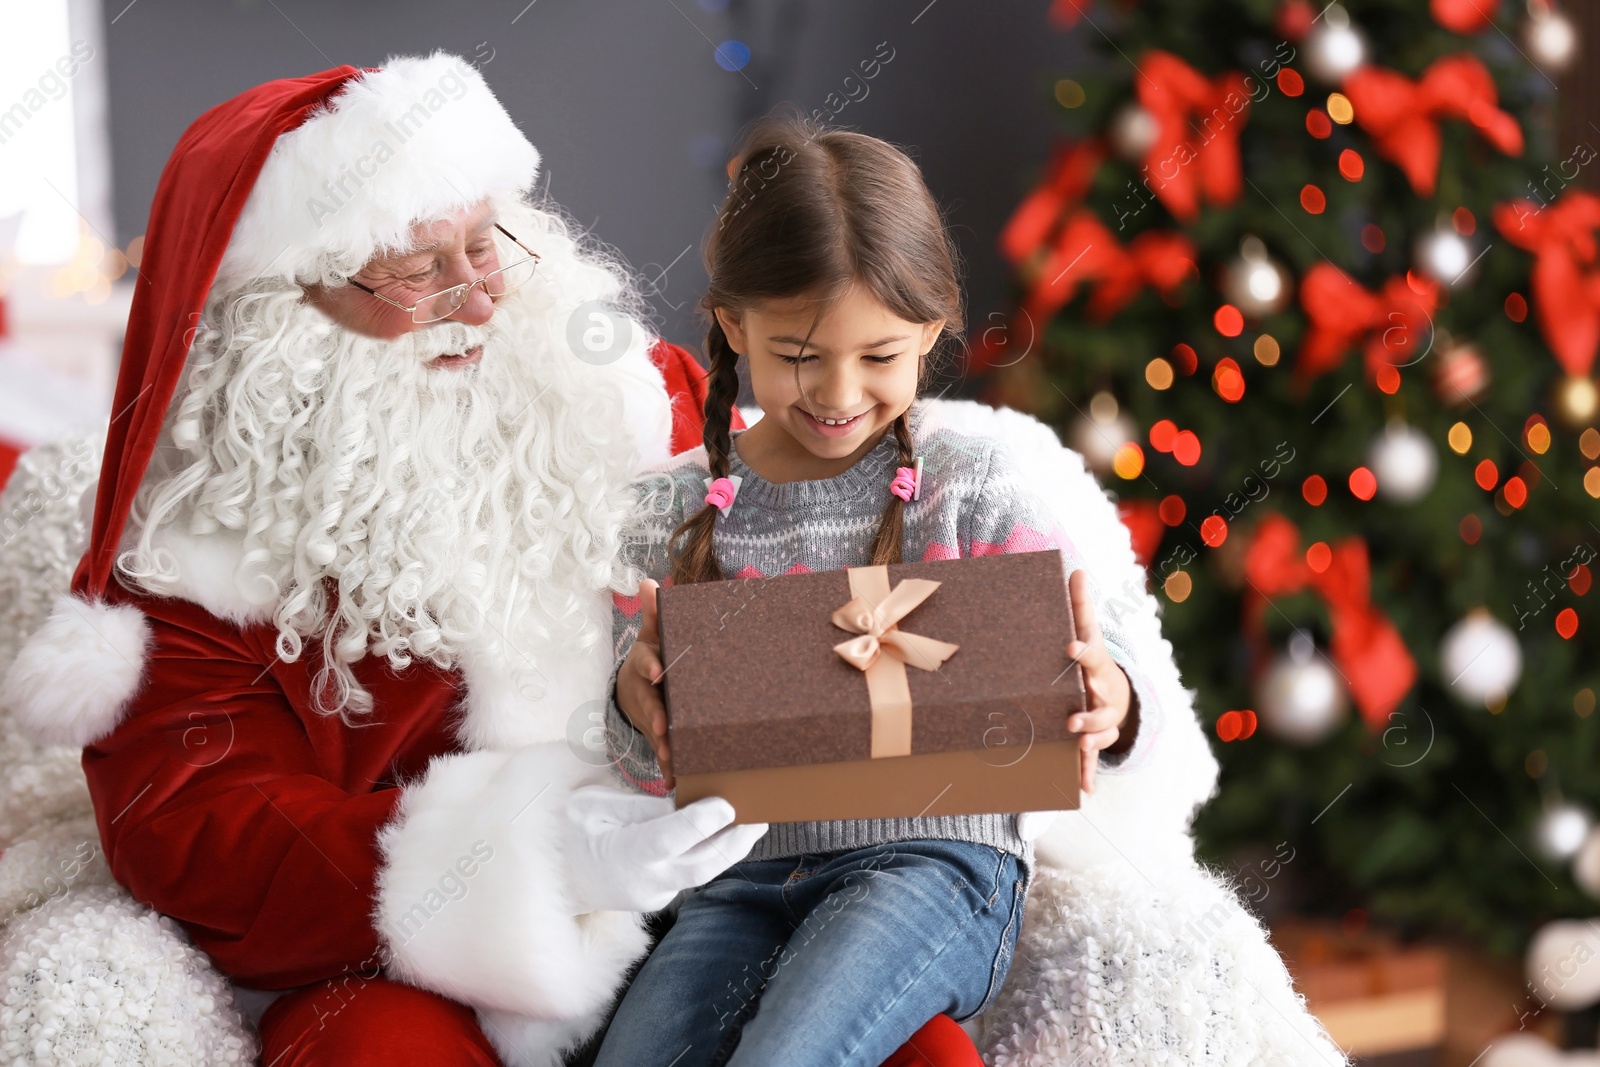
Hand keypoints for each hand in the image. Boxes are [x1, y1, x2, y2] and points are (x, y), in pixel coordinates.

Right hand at [560, 786, 767, 913]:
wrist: (557, 876)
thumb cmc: (573, 831)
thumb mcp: (595, 806)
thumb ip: (641, 808)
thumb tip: (684, 803)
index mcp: (622, 854)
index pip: (669, 839)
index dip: (701, 822)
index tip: (728, 804)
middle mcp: (644, 881)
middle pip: (701, 865)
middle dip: (736, 841)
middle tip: (761, 814)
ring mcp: (655, 894)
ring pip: (702, 872)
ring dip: (731, 848)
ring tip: (756, 821)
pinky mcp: (662, 895)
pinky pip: (692, 873)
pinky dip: (711, 852)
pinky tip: (728, 832)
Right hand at [617, 578, 673, 787]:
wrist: (638, 686)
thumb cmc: (656, 654)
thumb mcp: (655, 634)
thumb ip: (654, 612)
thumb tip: (646, 581)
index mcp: (646, 664)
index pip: (646, 663)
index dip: (651, 667)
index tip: (660, 672)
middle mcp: (645, 692)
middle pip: (648, 703)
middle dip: (654, 715)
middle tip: (661, 725)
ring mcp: (649, 715)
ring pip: (654, 731)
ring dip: (661, 745)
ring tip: (670, 757)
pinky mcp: (658, 735)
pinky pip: (663, 752)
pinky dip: (668, 768)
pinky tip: (674, 782)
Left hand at [1065, 568, 1130, 794]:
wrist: (1119, 695)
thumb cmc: (1092, 661)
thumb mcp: (1089, 633)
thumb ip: (1079, 606)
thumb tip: (1075, 568)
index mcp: (1096, 668)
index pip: (1091, 657)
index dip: (1082, 653)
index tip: (1069, 649)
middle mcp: (1102, 696)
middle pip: (1098, 703)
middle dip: (1088, 712)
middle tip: (1072, 719)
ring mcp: (1102, 720)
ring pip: (1099, 733)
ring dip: (1090, 741)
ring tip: (1078, 747)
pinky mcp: (1095, 741)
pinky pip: (1092, 760)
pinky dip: (1087, 775)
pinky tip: (1083, 790)